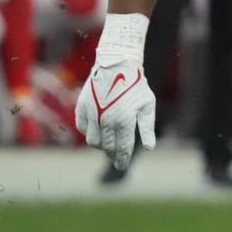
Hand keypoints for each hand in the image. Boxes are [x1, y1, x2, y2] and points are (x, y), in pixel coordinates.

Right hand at [75, 15, 156, 170]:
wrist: (116, 65)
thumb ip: (147, 127)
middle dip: (112, 156)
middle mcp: (106, 119)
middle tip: (116, 161)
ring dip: (101, 146)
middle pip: (107, 146)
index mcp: (124, 120)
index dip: (122, 159)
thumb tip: (149, 147)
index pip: (122, 147)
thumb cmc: (136, 86)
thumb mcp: (147, 106)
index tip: (122, 166)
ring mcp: (92, 114)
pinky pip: (83, 128)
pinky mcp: (82, 107)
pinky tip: (98, 133)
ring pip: (93, 140)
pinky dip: (89, 133)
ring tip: (108, 148)